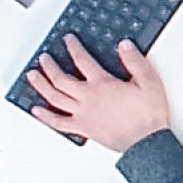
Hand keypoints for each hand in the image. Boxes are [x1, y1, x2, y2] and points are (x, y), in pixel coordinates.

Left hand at [23, 36, 174, 150]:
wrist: (146, 142)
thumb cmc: (148, 115)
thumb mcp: (149, 82)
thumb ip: (135, 62)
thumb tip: (124, 46)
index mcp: (102, 84)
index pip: (82, 60)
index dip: (73, 48)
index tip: (68, 40)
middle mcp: (88, 98)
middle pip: (61, 79)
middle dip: (49, 66)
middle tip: (43, 58)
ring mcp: (83, 114)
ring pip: (54, 98)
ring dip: (41, 85)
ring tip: (32, 76)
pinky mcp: (83, 128)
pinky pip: (58, 122)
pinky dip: (45, 116)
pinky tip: (37, 111)